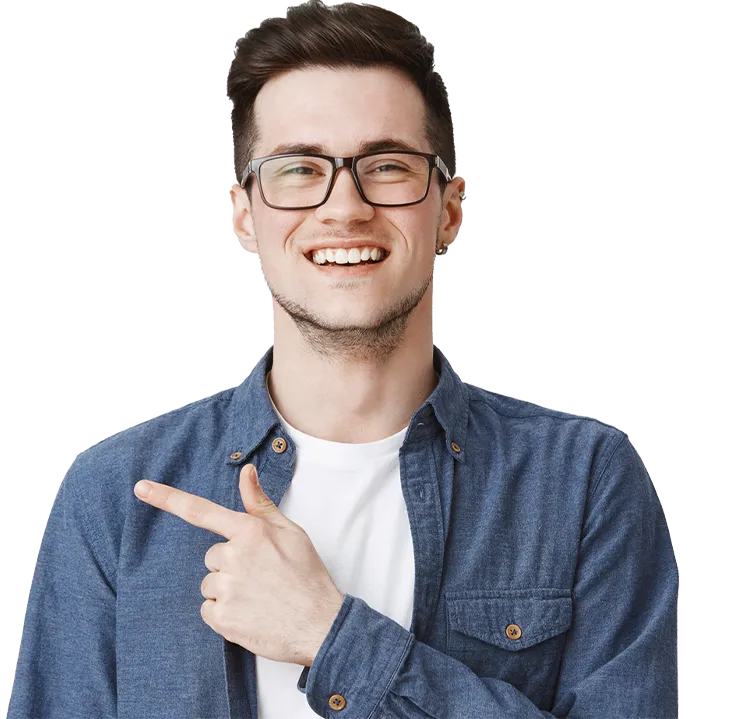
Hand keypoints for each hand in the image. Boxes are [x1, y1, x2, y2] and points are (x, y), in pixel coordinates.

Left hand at [133, 464, 344, 665]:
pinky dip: (224, 613)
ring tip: (259, 596)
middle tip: (261, 576)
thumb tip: (246, 471)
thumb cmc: (307, 574)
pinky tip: (250, 613)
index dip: (167, 498)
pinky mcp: (222, 618)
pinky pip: (208, 610)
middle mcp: (233, 556)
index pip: (201, 510)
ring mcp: (226, 588)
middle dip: (230, 564)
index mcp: (249, 531)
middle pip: (213, 556)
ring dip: (227, 590)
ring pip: (211, 583)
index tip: (141, 488)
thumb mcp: (290, 531)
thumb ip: (260, 503)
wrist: (319, 623)